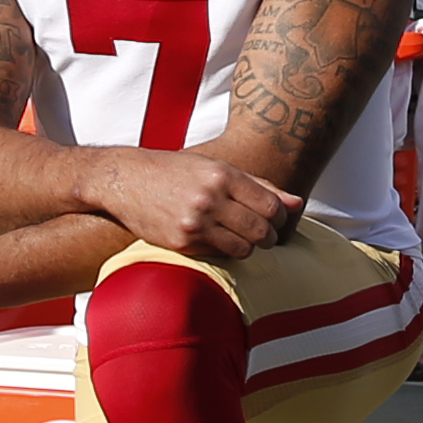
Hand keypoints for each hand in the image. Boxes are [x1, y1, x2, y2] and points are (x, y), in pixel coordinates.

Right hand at [80, 144, 298, 265]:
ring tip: (238, 235)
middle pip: (262, 231)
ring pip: (244, 249)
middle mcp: (209, 199)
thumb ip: (259, 185)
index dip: (280, 217)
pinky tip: (214, 237)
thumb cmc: (175, 171)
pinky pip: (219, 256)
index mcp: (222, 176)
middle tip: (261, 232)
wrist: (125, 180)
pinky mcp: (181, 244)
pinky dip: (224, 250)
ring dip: (248, 246)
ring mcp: (194, 224)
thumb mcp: (217, 167)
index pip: (271, 207)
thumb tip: (297, 203)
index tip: (275, 218)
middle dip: (268, 235)